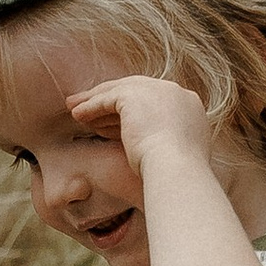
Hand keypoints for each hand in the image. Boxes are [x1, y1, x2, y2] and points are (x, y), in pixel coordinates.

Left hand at [65, 71, 216, 171]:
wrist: (176, 170)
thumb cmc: (176, 175)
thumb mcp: (174, 154)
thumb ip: (165, 142)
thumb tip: (149, 146)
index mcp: (188, 106)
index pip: (153, 103)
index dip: (132, 113)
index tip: (114, 124)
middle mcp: (174, 93)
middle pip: (136, 92)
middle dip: (112, 102)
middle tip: (92, 111)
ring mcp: (155, 90)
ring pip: (118, 92)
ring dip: (95, 101)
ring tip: (77, 111)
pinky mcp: (133, 95)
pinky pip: (106, 98)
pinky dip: (91, 106)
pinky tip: (77, 115)